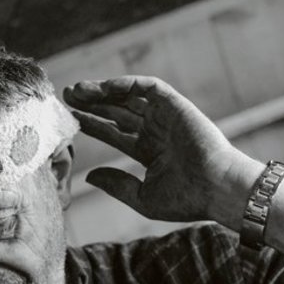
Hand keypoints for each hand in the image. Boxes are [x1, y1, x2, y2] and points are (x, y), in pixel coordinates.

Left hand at [63, 76, 262, 226]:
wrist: (217, 189)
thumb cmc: (186, 199)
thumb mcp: (142, 197)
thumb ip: (116, 184)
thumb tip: (89, 176)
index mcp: (148, 151)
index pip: (113, 132)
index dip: (92, 124)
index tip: (70, 119)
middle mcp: (155, 131)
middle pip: (117, 111)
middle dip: (92, 103)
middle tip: (66, 97)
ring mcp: (166, 117)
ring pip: (128, 97)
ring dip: (103, 91)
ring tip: (78, 90)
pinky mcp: (176, 105)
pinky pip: (148, 87)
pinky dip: (127, 84)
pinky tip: (105, 87)